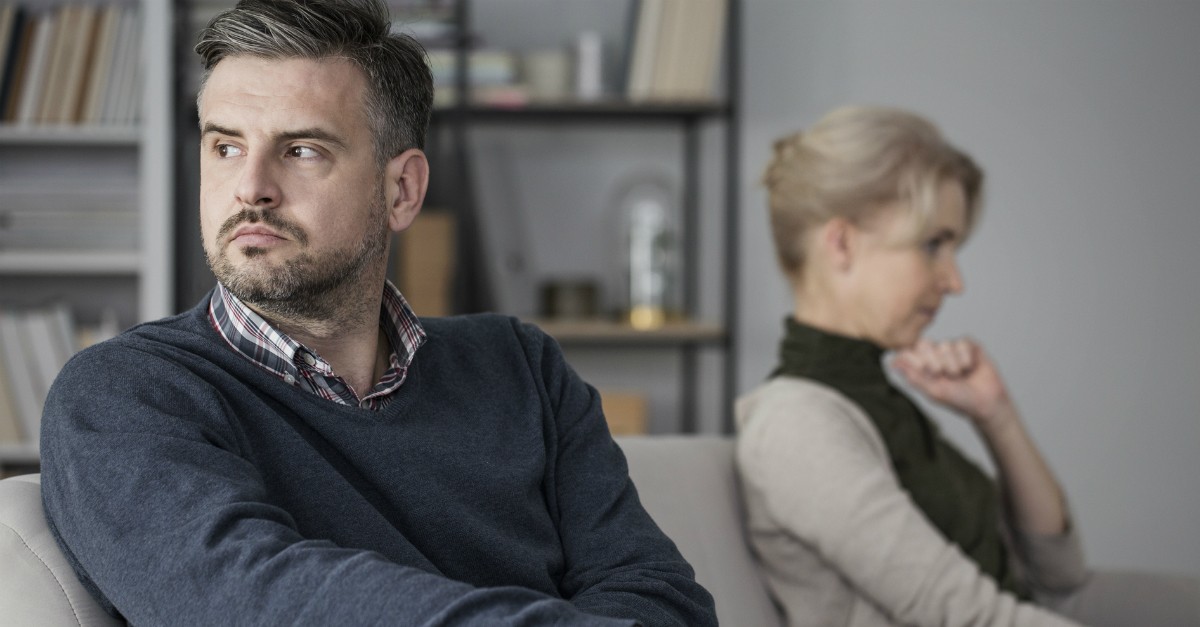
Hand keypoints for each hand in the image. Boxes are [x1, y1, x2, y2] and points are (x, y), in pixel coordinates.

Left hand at [891, 338, 1015, 432]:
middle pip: (924, 343)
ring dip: (953, 364)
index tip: (926, 372)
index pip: (908, 350)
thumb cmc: (958, 399)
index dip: (916, 359)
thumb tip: (893, 363)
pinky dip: (965, 358)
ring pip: (945, 344)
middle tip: (945, 376)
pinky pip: (962, 342)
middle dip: (935, 363)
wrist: (986, 403)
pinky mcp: (969, 345)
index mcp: (922, 364)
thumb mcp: (933, 391)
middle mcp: (935, 354)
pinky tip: (971, 368)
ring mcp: (951, 348)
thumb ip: (913, 376)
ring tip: (960, 375)